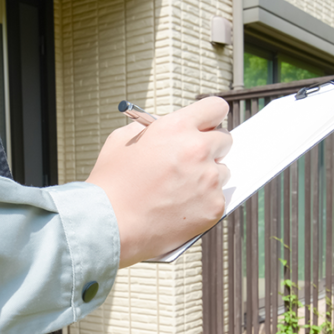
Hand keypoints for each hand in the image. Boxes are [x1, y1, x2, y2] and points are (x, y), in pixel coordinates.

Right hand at [87, 97, 231, 267]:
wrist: (109, 225)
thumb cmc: (111, 186)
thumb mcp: (122, 141)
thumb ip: (149, 128)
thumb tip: (162, 127)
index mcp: (176, 127)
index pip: (215, 108)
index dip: (210, 118)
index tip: (207, 126)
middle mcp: (197, 150)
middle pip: (225, 140)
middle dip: (210, 148)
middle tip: (190, 161)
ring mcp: (208, 180)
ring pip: (223, 171)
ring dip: (208, 177)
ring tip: (180, 189)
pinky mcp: (213, 207)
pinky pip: (219, 199)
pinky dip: (204, 203)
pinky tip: (180, 207)